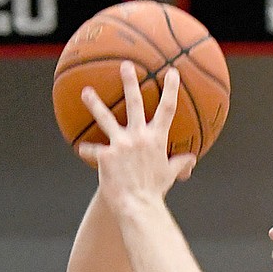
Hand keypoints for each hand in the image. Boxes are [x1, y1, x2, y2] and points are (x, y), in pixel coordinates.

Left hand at [79, 62, 195, 208]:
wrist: (137, 206)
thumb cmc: (154, 192)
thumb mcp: (169, 175)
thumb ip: (180, 164)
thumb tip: (191, 160)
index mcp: (156, 139)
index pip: (167, 109)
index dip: (171, 89)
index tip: (172, 72)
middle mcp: (138, 136)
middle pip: (134, 102)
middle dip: (130, 82)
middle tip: (125, 65)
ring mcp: (121, 144)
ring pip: (105, 118)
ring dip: (95, 103)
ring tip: (86, 92)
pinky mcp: (106, 156)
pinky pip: (94, 150)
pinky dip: (88, 150)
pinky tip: (81, 149)